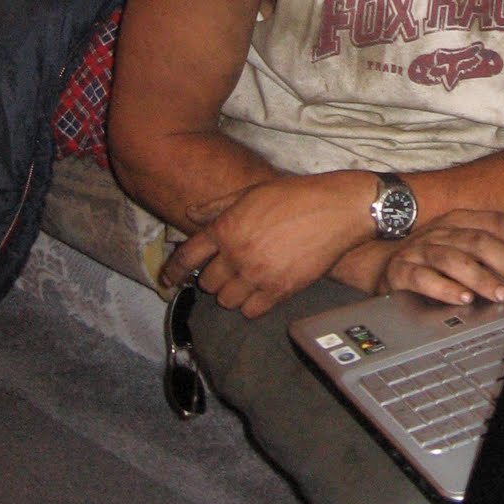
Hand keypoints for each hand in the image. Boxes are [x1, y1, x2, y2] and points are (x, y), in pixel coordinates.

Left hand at [159, 170, 371, 318]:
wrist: (335, 209)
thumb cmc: (294, 195)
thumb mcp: (250, 192)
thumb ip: (217, 207)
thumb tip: (190, 214)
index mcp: (226, 228)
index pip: (187, 257)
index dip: (173, 271)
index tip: (168, 281)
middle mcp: (237, 255)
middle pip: (208, 283)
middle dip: (213, 277)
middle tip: (227, 269)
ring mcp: (258, 275)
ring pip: (227, 301)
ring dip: (231, 293)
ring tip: (244, 280)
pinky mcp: (279, 290)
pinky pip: (251, 311)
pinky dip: (251, 305)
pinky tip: (260, 291)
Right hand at [375, 210, 503, 306]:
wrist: (382, 261)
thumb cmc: (434, 252)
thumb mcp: (470, 238)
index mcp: (462, 219)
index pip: (499, 223)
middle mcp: (442, 231)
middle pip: (479, 241)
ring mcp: (420, 249)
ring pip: (453, 259)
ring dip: (480, 277)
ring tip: (500, 294)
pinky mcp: (401, 270)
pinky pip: (422, 277)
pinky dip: (444, 288)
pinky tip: (461, 299)